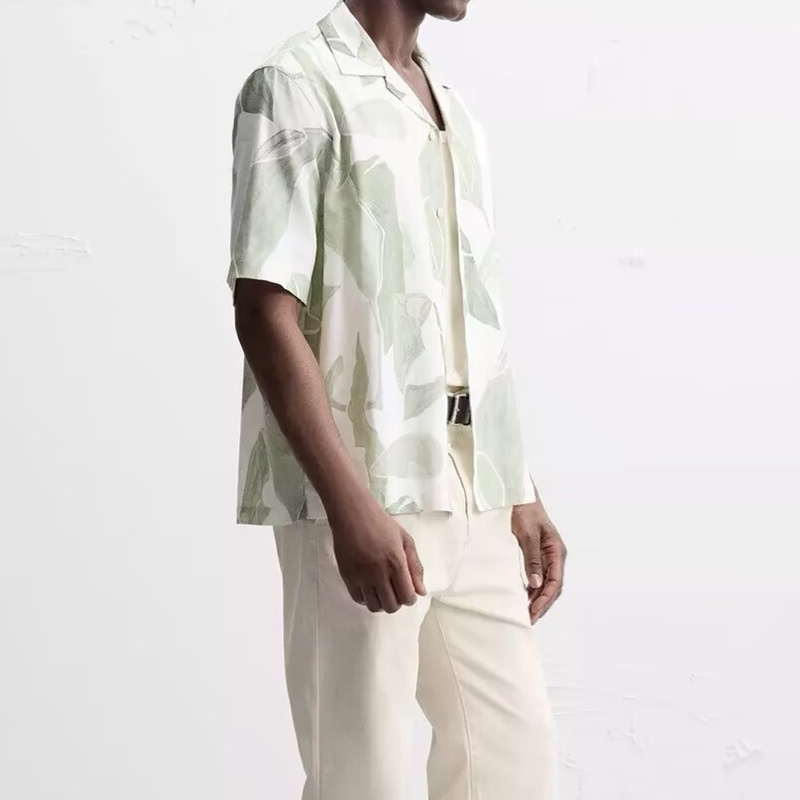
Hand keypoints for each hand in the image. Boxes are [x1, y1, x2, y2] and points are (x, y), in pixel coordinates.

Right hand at [328, 499, 426, 612]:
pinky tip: (370, 586)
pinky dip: (366, 598)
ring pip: (374, 606)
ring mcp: (361, 576)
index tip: (408, 590)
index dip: (410, 597)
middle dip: (397, 602)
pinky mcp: (347, 576)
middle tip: (395, 589)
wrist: (353, 514)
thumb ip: (415, 567)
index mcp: (396, 562)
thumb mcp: (405, 540)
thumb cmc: (381, 523)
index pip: (407, 597)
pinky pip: (358, 599)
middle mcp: (378, 572)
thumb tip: (421, 592)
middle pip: (391, 606)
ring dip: (381, 602)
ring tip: (382, 589)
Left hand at [511, 498, 566, 624]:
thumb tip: (535, 584)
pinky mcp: (538, 554)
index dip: (545, 599)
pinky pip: (539, 576)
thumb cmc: (524, 511)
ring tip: (527, 614)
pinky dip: (534, 589)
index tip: (533, 612)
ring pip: (547, 584)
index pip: (555, 582)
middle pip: (553, 587)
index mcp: (557, 550)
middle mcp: (555, 555)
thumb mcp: (527, 534)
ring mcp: (547, 556)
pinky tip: (525, 598)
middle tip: (529, 619)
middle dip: (543, 604)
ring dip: (538, 599)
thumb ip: (532, 559)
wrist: (518, 495)